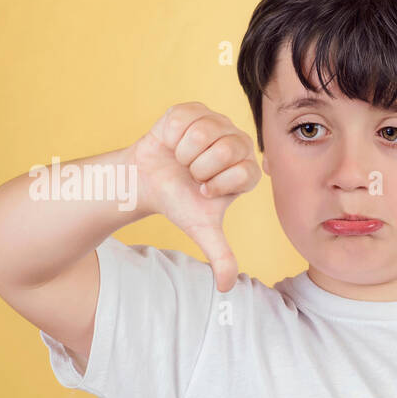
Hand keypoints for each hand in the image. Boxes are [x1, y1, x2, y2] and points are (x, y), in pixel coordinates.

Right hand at [132, 102, 261, 291]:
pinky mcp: (194, 109)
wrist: (149, 181)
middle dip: (199, 168)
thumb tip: (227, 288)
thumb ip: (221, 256)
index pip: (243, 173)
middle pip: (226, 150)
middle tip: (191, 174)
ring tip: (181, 160)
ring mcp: (218, 122)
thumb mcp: (203, 230)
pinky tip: (172, 144)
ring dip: (183, 153)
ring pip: (204, 134)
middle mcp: (238, 143)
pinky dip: (171, 136)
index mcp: (247, 169)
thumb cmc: (181, 203)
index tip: (204, 190)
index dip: (216, 184)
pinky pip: (184, 120)